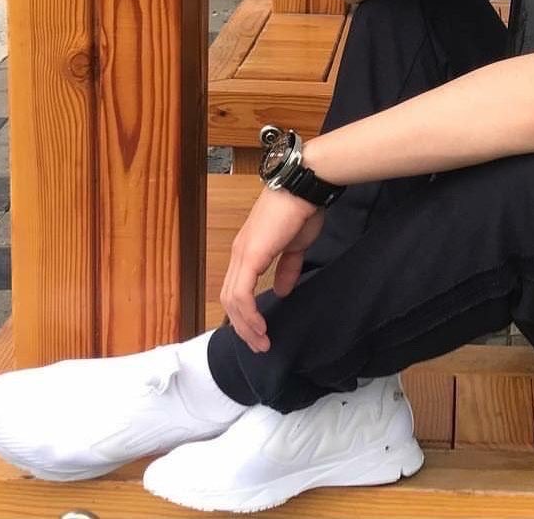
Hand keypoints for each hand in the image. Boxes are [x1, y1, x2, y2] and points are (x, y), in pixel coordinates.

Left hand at [220, 188, 325, 352]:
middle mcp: (239, 253)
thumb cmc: (300, 210)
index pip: (237, 289)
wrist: (303, 187)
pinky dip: (247, 314)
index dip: (245, 314)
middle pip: (230, 299)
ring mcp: (242, 254)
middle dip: (243, 327)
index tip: (260, 332)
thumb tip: (281, 290)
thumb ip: (287, 267)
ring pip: (232, 300)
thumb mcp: (295, 245)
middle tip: (259, 345)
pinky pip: (241, 294)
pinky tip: (260, 326)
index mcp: (249, 250)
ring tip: (261, 341)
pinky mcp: (250, 255)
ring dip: (245, 325)